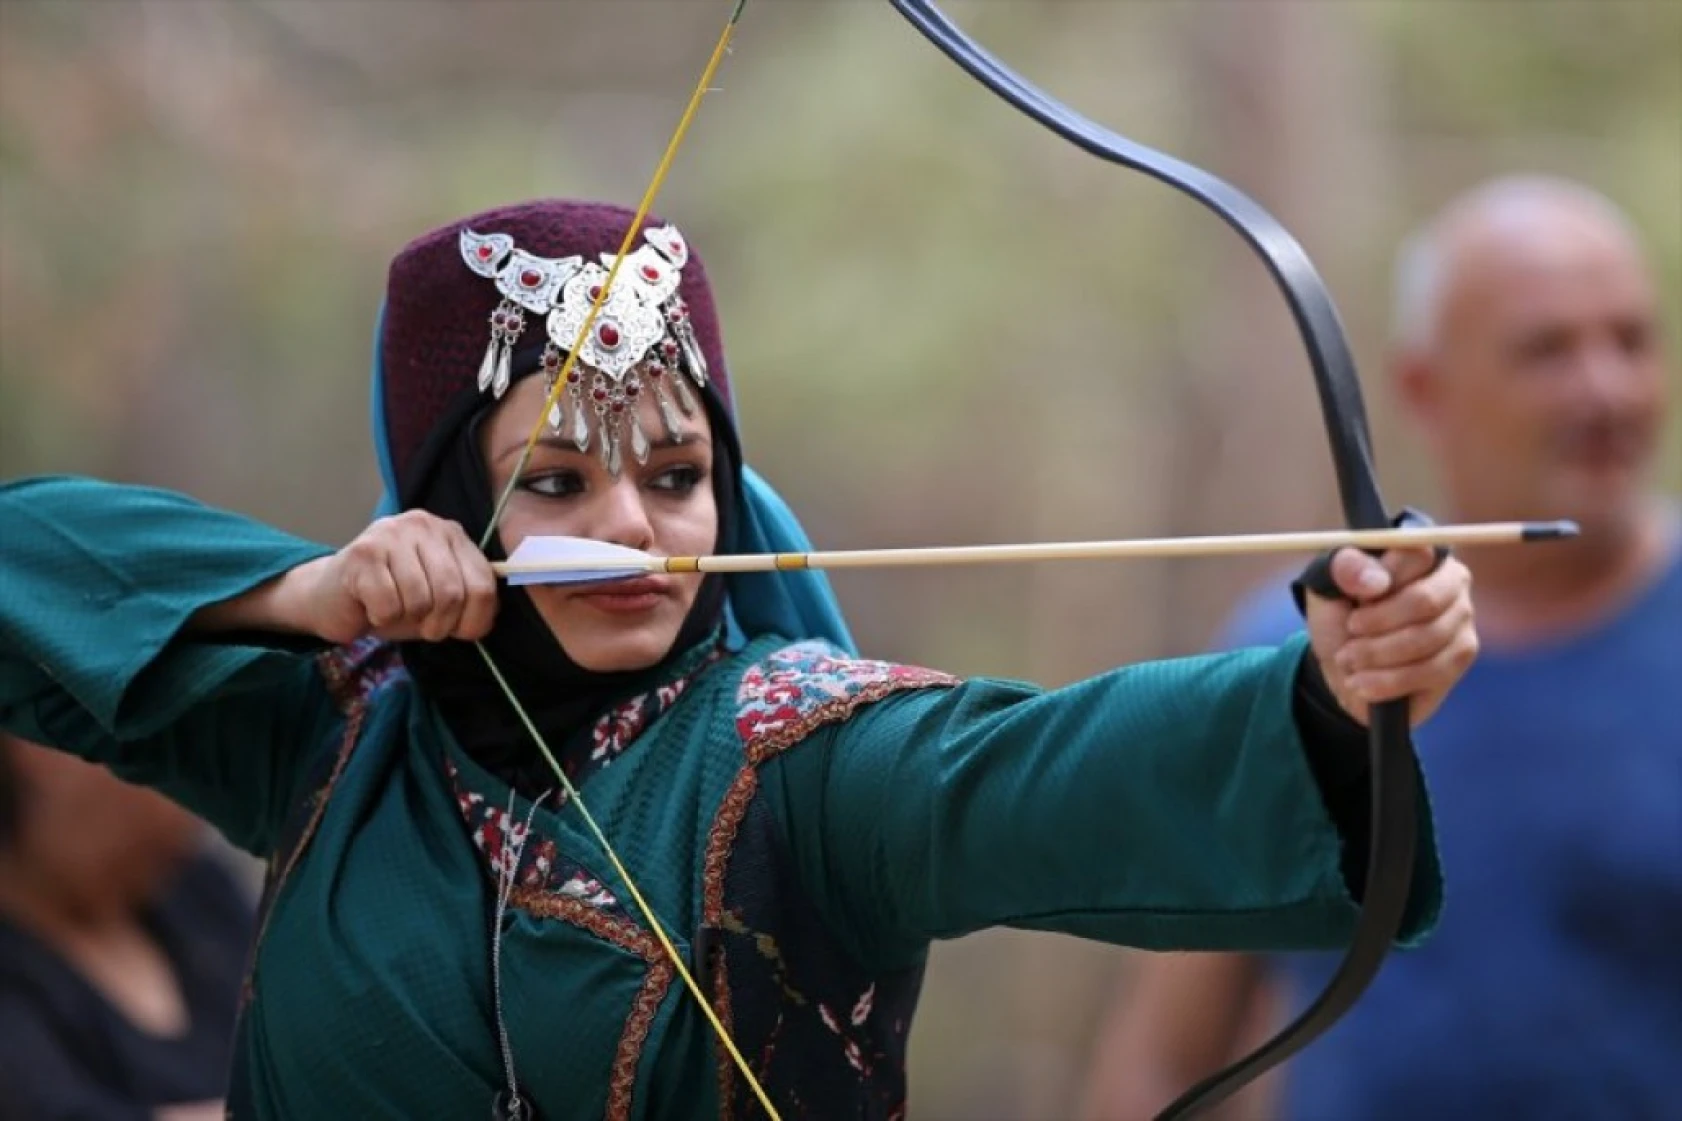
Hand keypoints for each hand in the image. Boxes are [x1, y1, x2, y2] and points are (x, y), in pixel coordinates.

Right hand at [288, 511, 498, 644]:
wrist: (331, 596)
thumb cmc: (392, 598)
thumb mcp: (439, 597)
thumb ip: (467, 598)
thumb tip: (488, 615)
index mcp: (450, 533)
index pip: (483, 582)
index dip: (475, 618)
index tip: (459, 631)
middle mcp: (423, 525)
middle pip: (452, 593)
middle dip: (440, 625)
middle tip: (423, 627)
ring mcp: (391, 534)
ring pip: (421, 600)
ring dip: (408, 620)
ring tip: (394, 609)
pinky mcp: (362, 553)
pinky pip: (389, 605)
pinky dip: (382, 617)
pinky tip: (372, 605)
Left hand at [1303, 546, 1477, 726]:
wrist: (1344, 665)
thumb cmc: (1341, 616)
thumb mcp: (1327, 587)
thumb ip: (1344, 570)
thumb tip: (1375, 582)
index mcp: (1420, 554)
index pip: (1415, 556)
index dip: (1381, 583)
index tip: (1354, 608)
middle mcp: (1451, 582)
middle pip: (1424, 600)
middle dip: (1378, 625)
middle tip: (1349, 637)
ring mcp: (1460, 621)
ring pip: (1426, 640)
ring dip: (1377, 655)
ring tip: (1348, 660)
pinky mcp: (1459, 658)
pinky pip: (1431, 672)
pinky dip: (1389, 681)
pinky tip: (1363, 684)